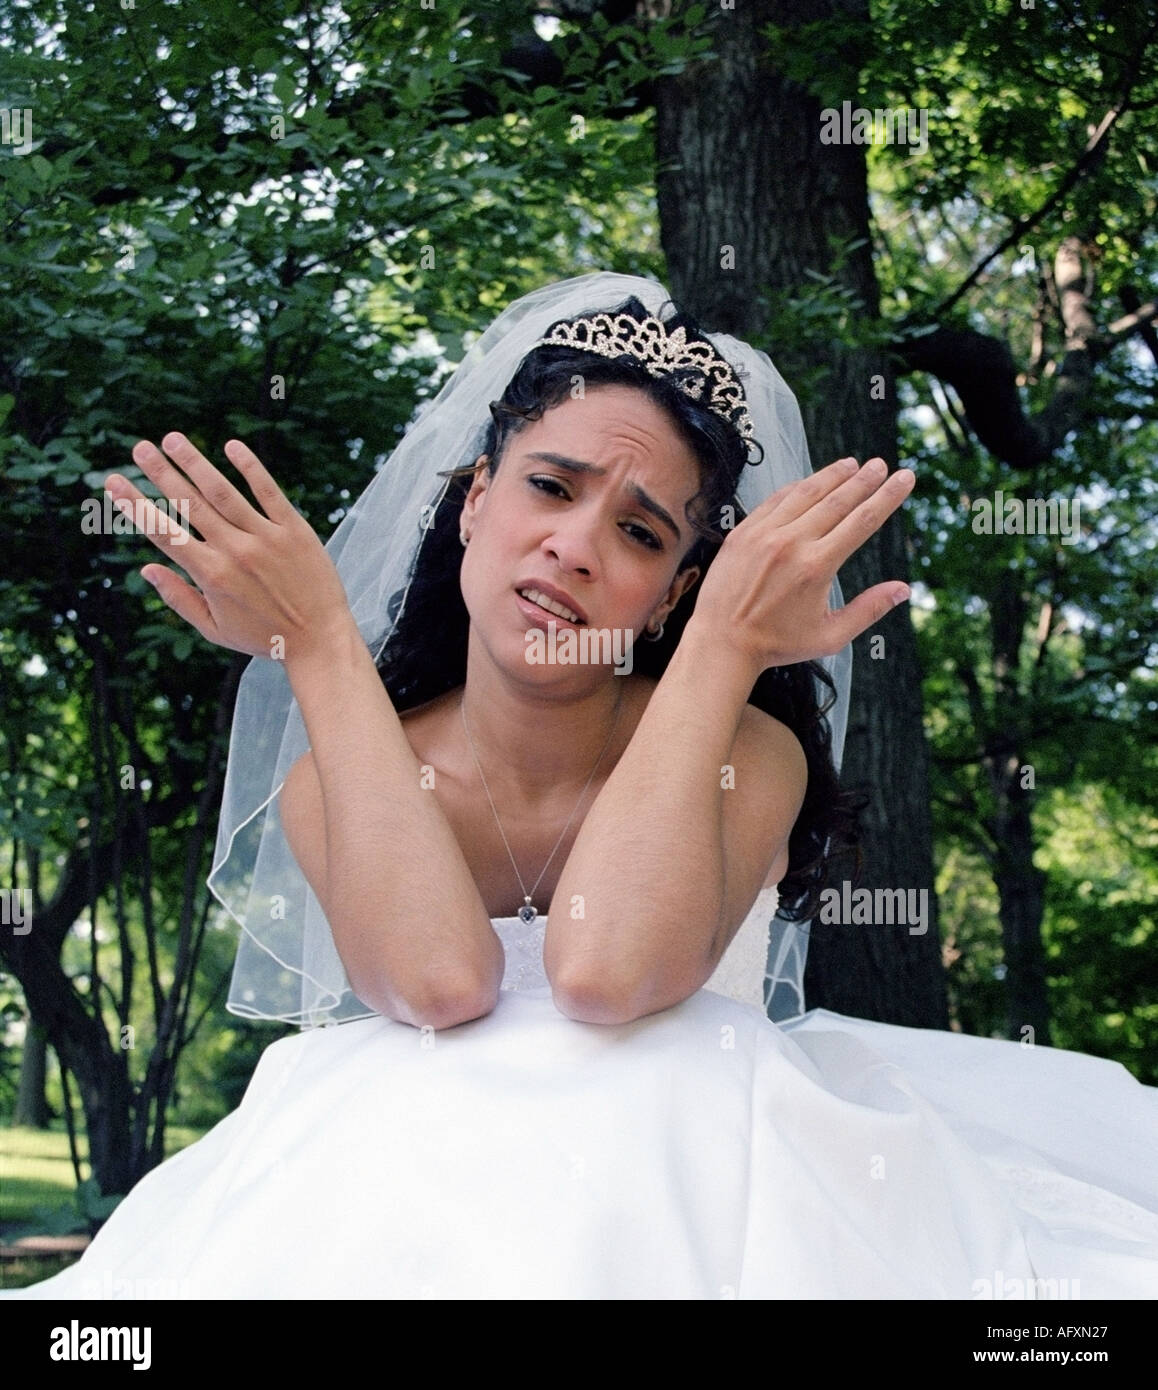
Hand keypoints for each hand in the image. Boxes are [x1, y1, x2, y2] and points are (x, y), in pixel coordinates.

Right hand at [103, 433, 352, 663]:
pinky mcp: (295, 530)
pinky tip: (232, 446)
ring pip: (224, 492)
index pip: (164, 533)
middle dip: (161, 474)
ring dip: (196, 463)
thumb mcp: (215, 629)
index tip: (113, 482)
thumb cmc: (265, 638)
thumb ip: (179, 598)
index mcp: (210, 575)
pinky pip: (268, 492)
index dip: (135, 505)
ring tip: (173, 439)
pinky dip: (250, 468)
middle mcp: (235, 552)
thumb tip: (146, 569)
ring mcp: (266, 538)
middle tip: (139, 447)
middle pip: (190, 505)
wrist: (321, 641)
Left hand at [688, 456, 914, 671]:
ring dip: (832, 475)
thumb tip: (904, 589)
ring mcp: (764, 535)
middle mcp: (791, 544)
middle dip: (864, 480)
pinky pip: (775, 500)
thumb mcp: (830, 636)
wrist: (721, 643)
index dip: (888, 496)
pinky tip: (811, 481)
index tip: (905, 478)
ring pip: (806, 493)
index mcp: (817, 567)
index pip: (863, 520)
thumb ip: (869, 610)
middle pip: (838, 501)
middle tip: (881, 464)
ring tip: (852, 464)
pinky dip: (797, 487)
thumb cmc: (777, 644)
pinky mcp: (742, 533)